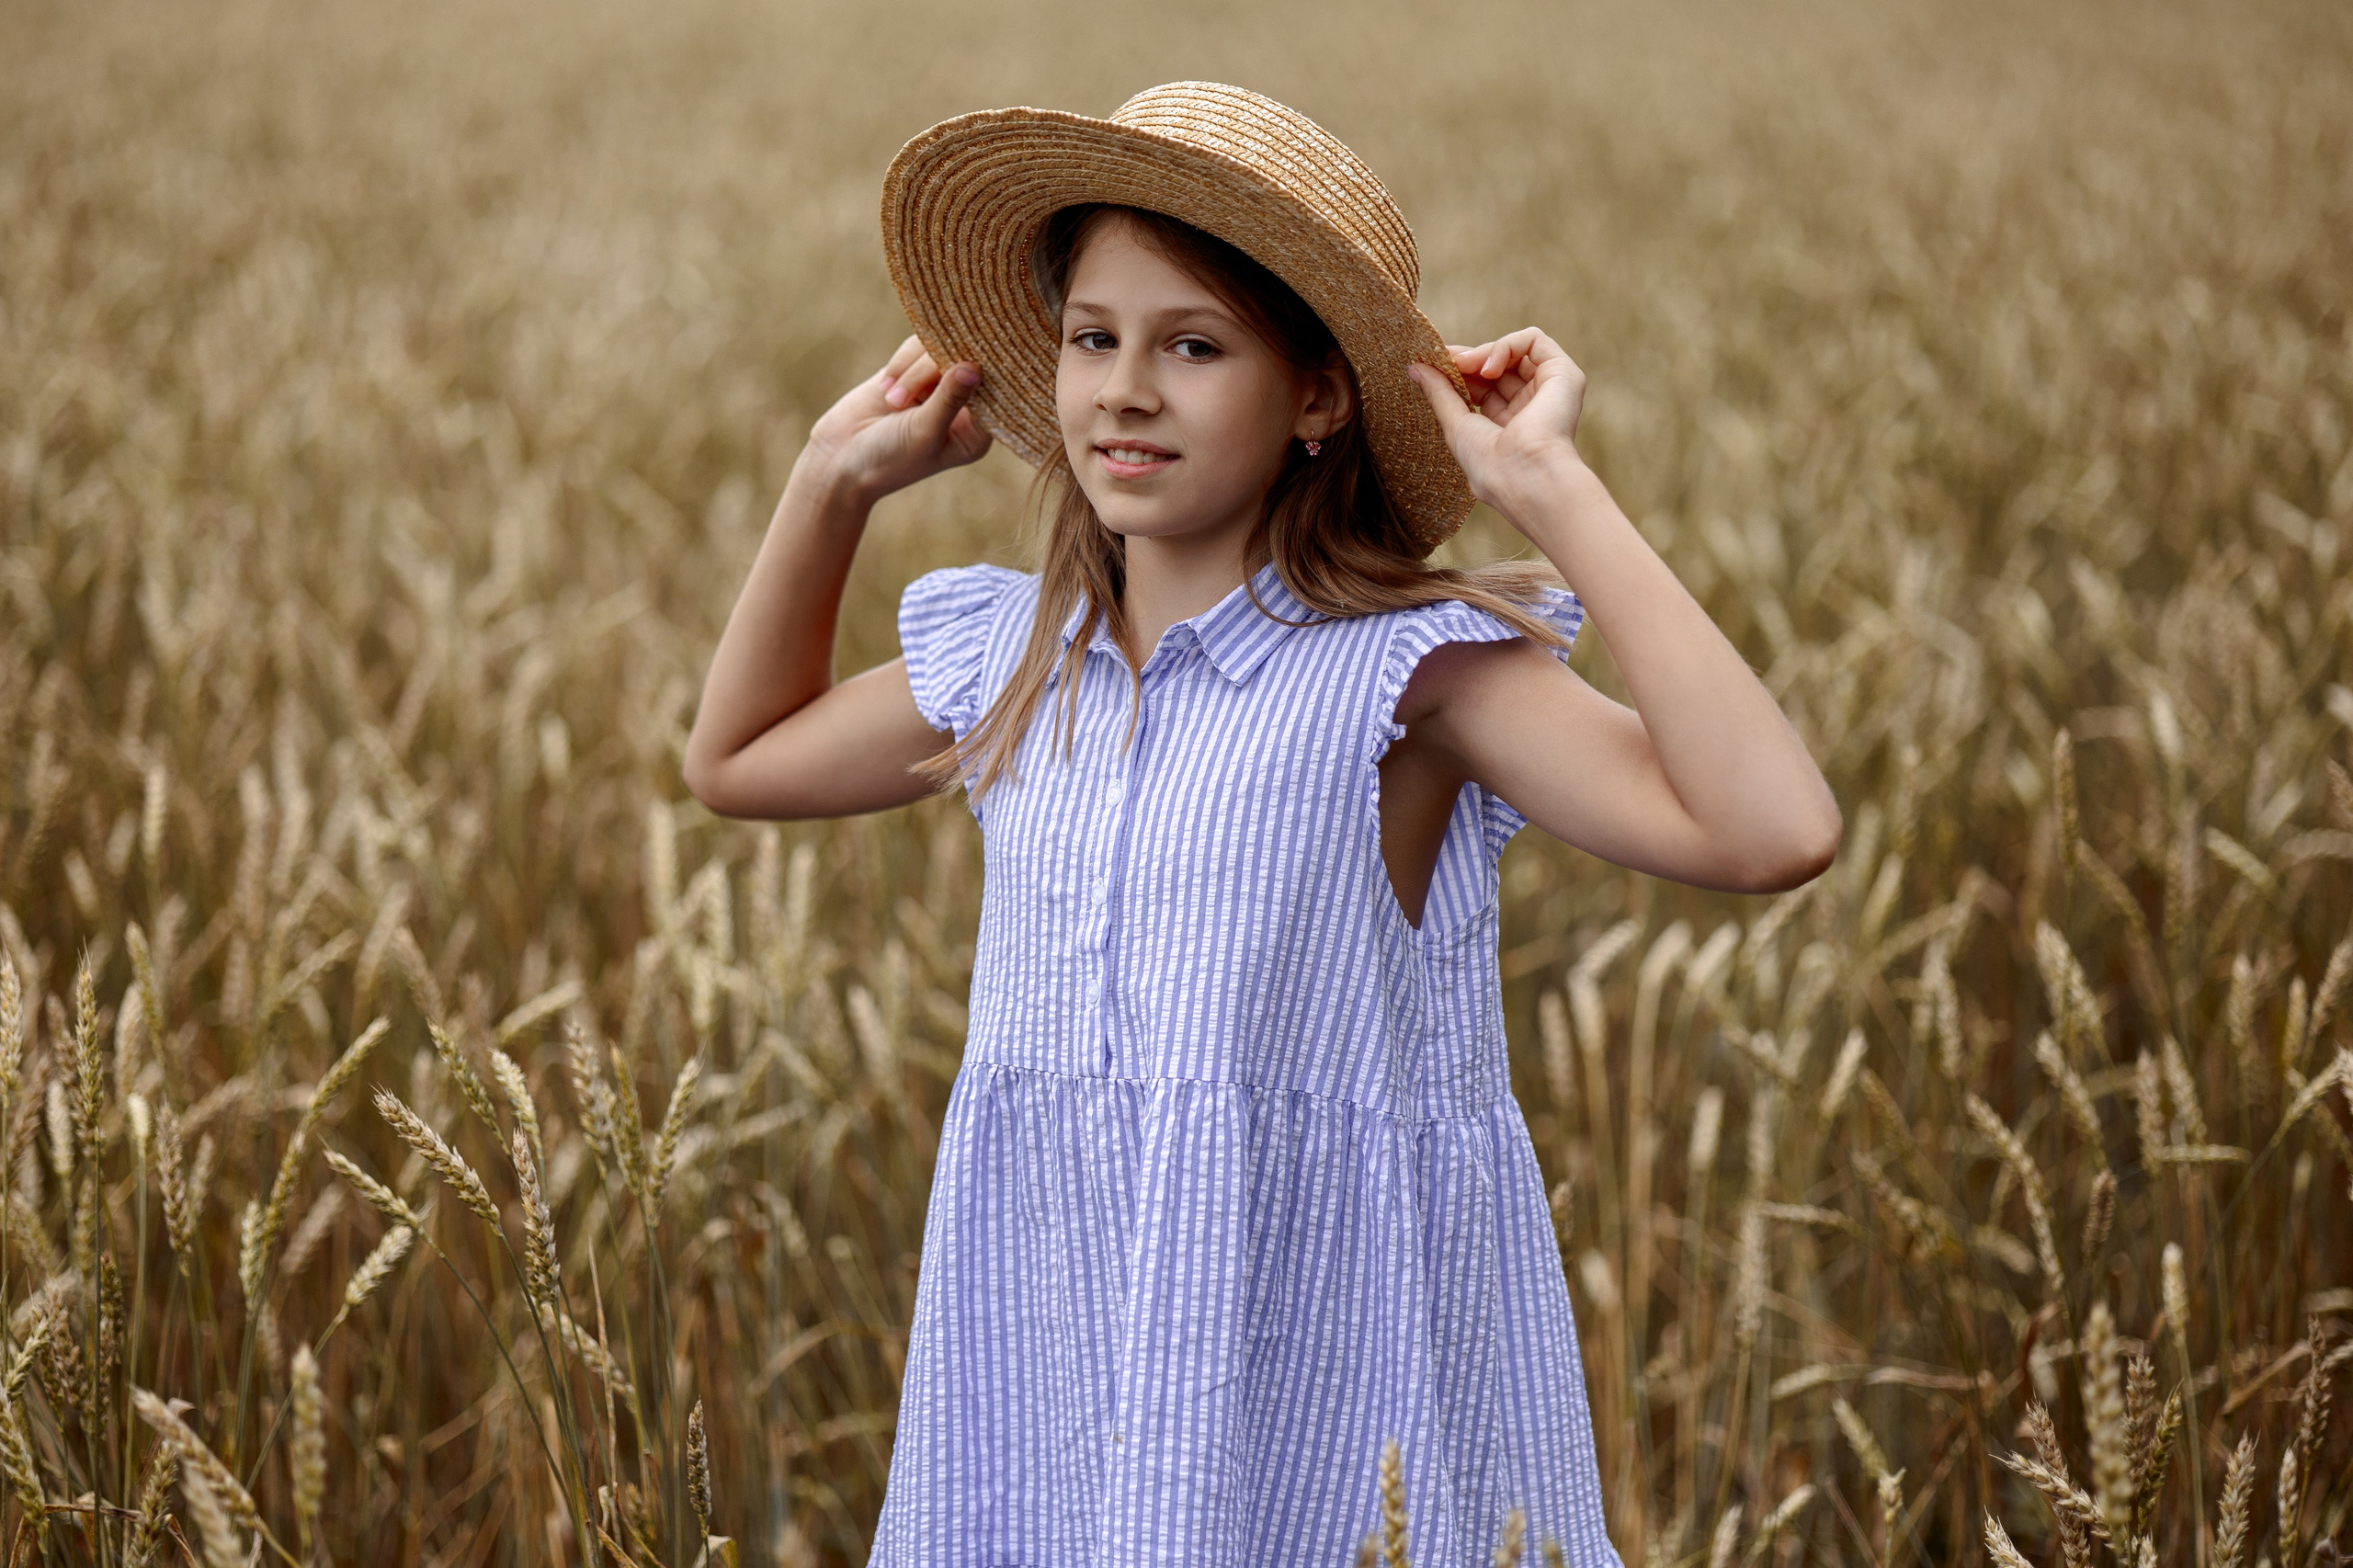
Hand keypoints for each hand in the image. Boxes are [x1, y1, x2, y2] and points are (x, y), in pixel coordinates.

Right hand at [801, 335, 993, 505]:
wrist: (841, 459)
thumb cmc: (889, 459)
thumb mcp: (923, 433)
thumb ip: (949, 400)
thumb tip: (974, 368)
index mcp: (977, 431)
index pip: (997, 392)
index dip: (985, 373)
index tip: (968, 362)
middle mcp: (964, 406)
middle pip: (969, 362)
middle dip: (939, 371)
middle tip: (911, 395)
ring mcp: (938, 384)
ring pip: (941, 348)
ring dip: (914, 371)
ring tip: (893, 402)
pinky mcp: (913, 369)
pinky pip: (918, 345)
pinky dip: (902, 361)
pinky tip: (885, 387)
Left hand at [1407, 328, 1587, 517]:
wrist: (1525, 476)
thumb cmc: (1490, 464)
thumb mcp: (1455, 425)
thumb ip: (1438, 393)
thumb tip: (1415, 367)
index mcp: (1507, 425)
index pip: (1481, 386)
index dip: (1459, 372)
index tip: (1434, 364)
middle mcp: (1530, 407)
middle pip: (1496, 366)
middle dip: (1468, 359)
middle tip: (1446, 361)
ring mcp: (1548, 390)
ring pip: (1514, 351)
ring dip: (1483, 352)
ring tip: (1466, 366)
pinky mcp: (1564, 375)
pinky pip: (1533, 340)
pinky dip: (1505, 346)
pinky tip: (1489, 368)